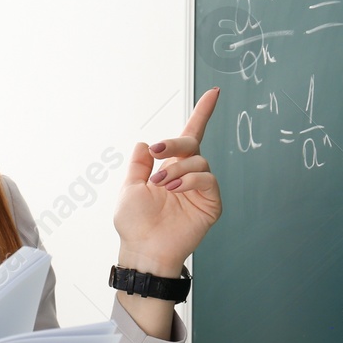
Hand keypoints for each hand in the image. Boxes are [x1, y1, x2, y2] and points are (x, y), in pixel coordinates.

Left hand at [115, 87, 223, 272]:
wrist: (144, 249)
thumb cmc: (135, 224)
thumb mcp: (129, 187)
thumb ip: (139, 164)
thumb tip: (146, 143)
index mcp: (170, 169)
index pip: (188, 137)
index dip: (202, 114)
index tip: (213, 93)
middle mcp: (187, 176)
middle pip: (192, 144)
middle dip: (176, 143)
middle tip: (158, 153)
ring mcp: (200, 190)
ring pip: (199, 162)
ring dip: (178, 169)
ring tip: (162, 185)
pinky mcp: (211, 203)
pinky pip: (208, 179)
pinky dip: (191, 180)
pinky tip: (176, 190)